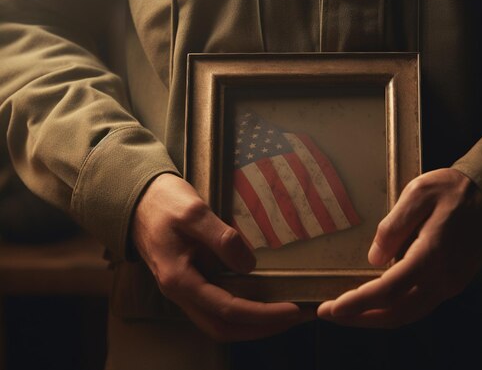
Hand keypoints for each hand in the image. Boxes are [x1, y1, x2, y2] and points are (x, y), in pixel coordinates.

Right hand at [132, 173, 309, 340]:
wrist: (139, 200)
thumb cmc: (164, 203)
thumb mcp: (194, 212)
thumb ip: (221, 239)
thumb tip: (249, 265)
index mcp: (179, 279)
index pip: (227, 310)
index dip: (262, 314)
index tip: (291, 310)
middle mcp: (180, 293)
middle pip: (224, 328)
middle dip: (262, 328)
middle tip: (296, 318)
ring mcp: (185, 291)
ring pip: (220, 323)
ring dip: (253, 324)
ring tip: (285, 314)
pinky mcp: (191, 284)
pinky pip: (218, 308)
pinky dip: (243, 311)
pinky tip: (263, 301)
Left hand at [317, 168, 481, 327]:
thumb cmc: (456, 189)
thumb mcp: (419, 192)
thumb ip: (394, 225)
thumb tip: (374, 258)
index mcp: (432, 254)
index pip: (388, 290)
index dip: (357, 302)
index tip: (331, 307)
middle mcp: (442, 278)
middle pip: (395, 313)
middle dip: (358, 318)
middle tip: (328, 313)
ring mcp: (449, 285)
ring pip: (408, 315)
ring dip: (374, 319)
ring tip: (346, 313)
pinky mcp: (452, 284)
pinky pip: (418, 307)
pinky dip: (392, 312)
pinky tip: (375, 303)